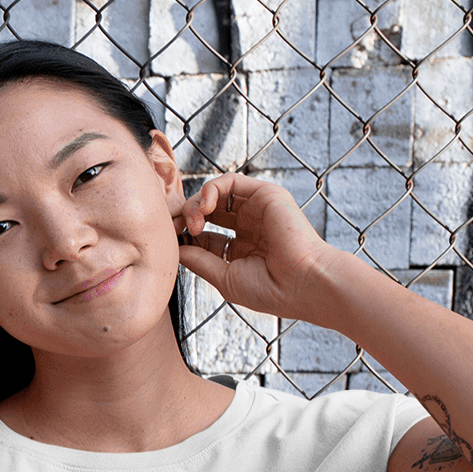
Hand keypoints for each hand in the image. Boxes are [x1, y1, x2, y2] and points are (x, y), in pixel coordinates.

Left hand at [175, 174, 355, 324]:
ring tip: (192, 222)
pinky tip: (204, 207)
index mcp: (239, 250)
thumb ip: (198, 260)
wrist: (304, 284)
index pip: (202, 236)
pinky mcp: (265, 195)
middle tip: (173, 228)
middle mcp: (248, 228)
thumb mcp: (224, 277)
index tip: (169, 243)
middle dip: (184, 217)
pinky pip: (230, 182)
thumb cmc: (270, 289)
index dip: (183, 237)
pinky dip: (210, 189)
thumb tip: (174, 248)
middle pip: (205, 213)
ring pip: (214, 195)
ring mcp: (257, 211)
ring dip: (195, 204)